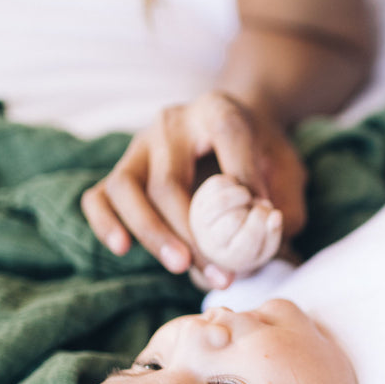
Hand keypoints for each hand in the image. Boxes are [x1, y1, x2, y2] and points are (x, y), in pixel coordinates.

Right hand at [80, 92, 306, 286]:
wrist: (231, 130)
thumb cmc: (262, 156)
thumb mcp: (286, 168)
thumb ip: (282, 199)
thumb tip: (265, 236)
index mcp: (217, 110)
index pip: (227, 137)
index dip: (244, 179)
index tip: (264, 217)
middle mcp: (171, 123)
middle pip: (166, 180)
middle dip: (192, 233)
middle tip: (221, 272)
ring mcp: (139, 145)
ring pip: (124, 187)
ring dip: (151, 232)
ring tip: (182, 266)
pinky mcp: (123, 168)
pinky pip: (98, 195)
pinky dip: (105, 222)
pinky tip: (122, 248)